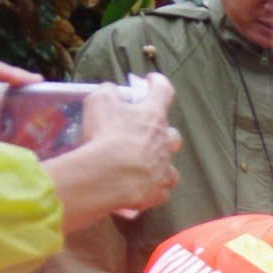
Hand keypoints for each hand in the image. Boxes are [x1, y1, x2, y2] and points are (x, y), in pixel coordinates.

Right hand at [44, 74, 180, 230]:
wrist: (110, 176)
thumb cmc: (106, 134)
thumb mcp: (99, 101)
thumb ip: (109, 92)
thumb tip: (114, 91)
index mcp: (153, 116)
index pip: (163, 91)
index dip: (157, 83)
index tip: (151, 81)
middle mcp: (164, 142)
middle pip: (172, 134)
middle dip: (162, 132)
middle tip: (145, 133)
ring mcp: (165, 168)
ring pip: (170, 165)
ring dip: (159, 162)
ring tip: (143, 165)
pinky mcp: (159, 191)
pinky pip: (160, 189)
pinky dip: (152, 187)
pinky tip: (141, 187)